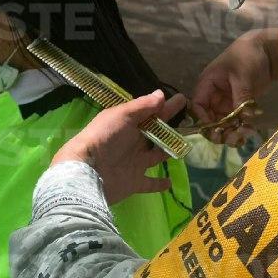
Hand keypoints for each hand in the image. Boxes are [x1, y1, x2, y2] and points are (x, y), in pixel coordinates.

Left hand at [52, 90, 186, 204]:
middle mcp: (132, 143)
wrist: (88, 171)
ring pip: (156, 156)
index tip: (182, 99)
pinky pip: (150, 183)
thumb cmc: (104, 138)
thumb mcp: (122, 115)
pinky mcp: (134, 182)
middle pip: (156, 133)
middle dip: (170, 127)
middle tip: (190, 121)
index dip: (166, 107)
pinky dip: (159, 184)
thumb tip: (161, 94)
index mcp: (128, 125)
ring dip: (168, 151)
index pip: (151, 113)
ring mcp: (134, 163)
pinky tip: (170, 182)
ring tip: (185, 147)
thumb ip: (142, 106)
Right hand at [191, 28, 277, 144]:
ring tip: (244, 136)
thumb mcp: (243, 76)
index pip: (198, 106)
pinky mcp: (237, 105)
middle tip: (233, 138)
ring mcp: (225, 101)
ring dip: (231, 132)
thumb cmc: (248, 56)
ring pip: (222, 123)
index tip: (217, 129)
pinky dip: (240, 128)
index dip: (204, 120)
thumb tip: (243, 118)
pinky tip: (250, 131)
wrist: (267, 51)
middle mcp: (213, 96)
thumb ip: (241, 97)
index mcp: (207, 84)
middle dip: (219, 131)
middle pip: (209, 119)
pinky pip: (235, 121)